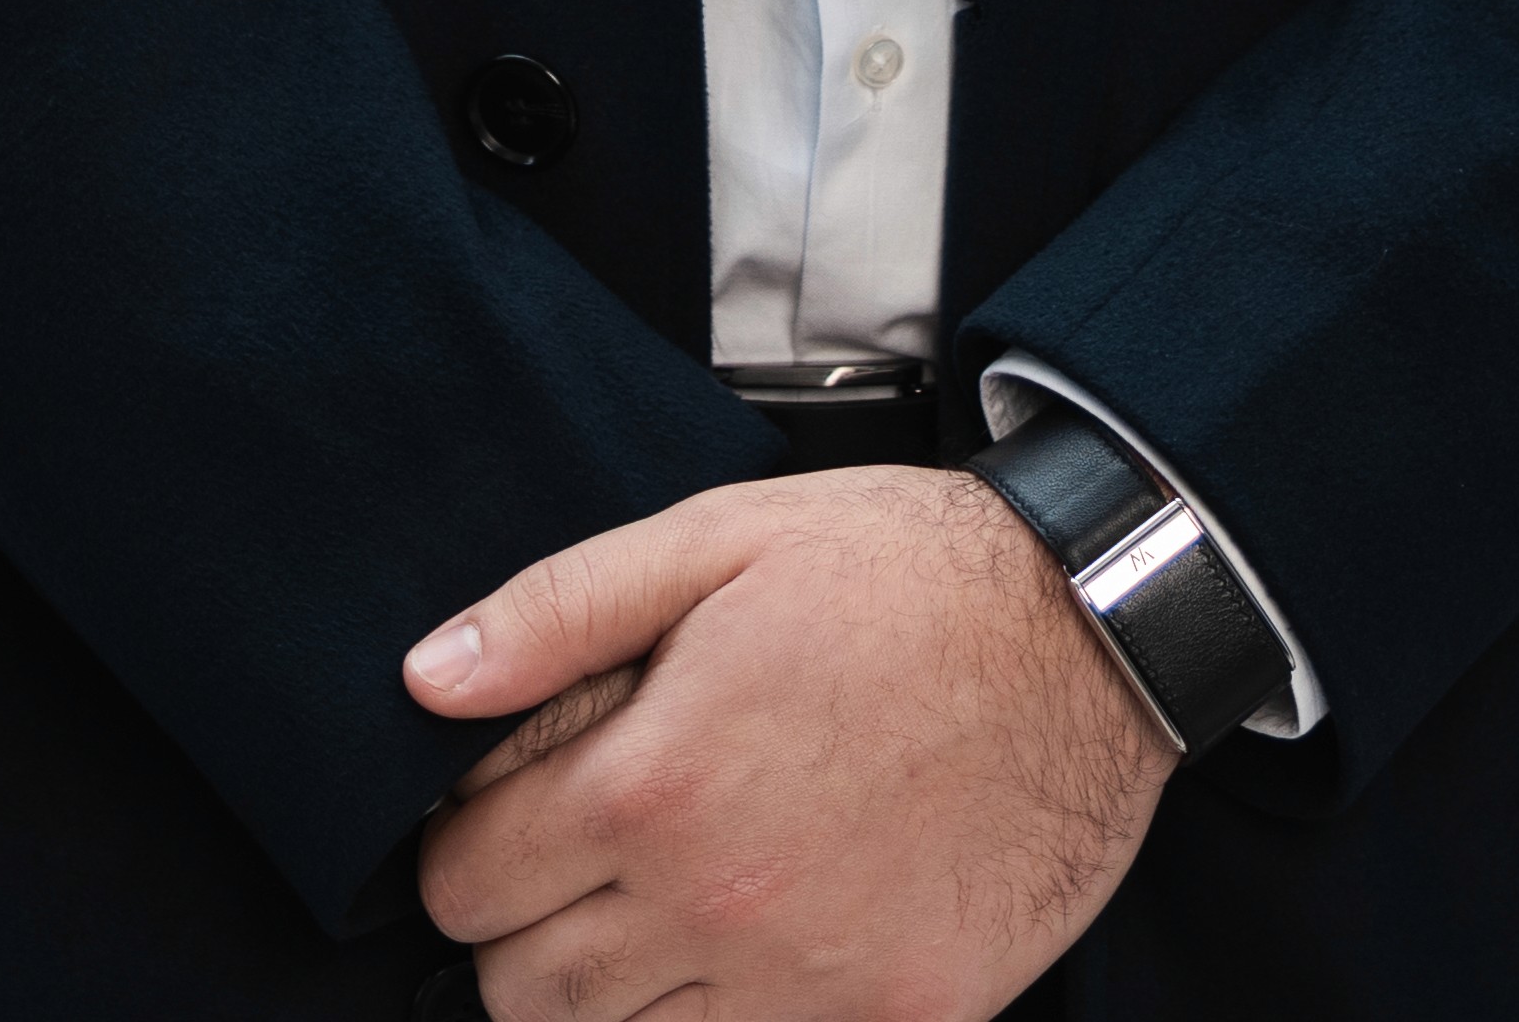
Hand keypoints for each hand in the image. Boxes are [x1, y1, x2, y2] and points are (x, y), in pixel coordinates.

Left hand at [407, 467, 1175, 1020]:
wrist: (1094, 632)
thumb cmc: (905, 574)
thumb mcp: (715, 542)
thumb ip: (555, 613)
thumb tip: (425, 680)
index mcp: (655, 782)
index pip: (465, 883)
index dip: (467, 852)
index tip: (506, 827)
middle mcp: (719, 902)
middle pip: (527, 995)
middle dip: (524, 939)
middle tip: (577, 878)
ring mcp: (811, 985)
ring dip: (616, 1001)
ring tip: (660, 918)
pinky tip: (749, 965)